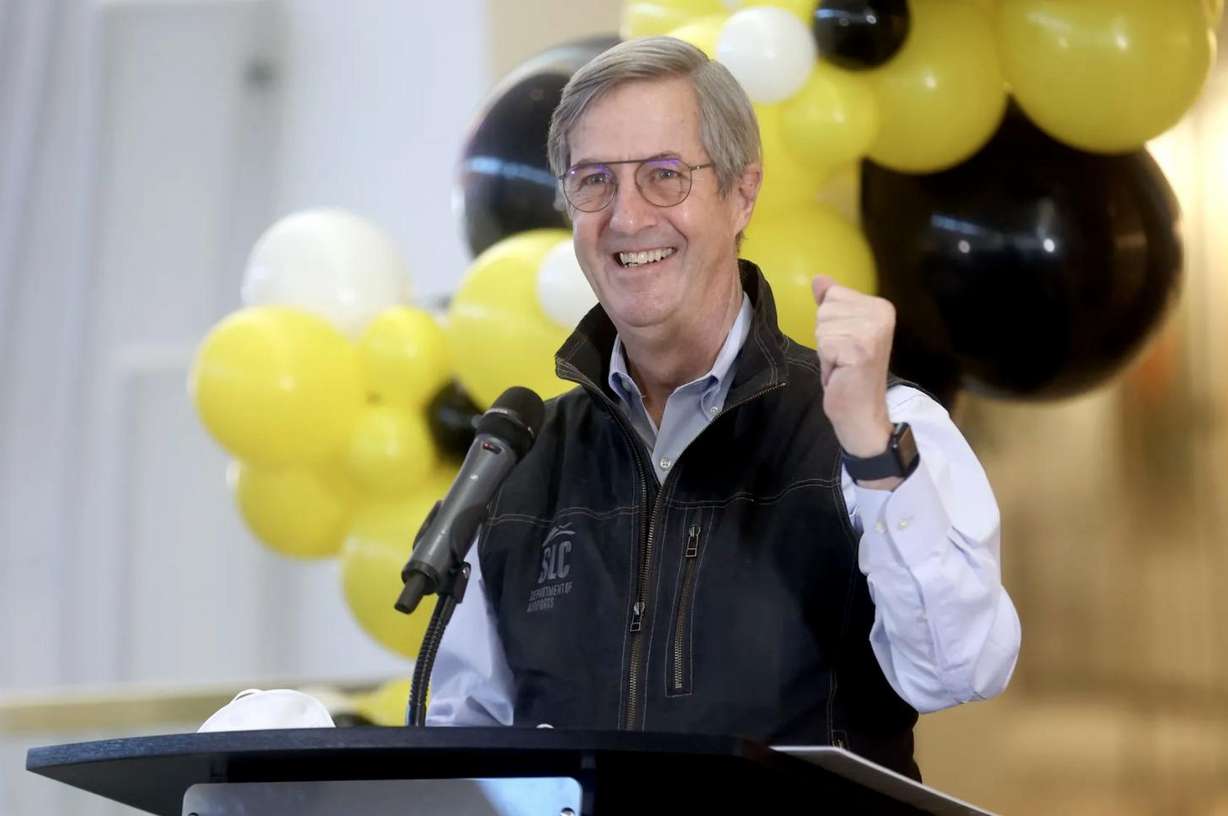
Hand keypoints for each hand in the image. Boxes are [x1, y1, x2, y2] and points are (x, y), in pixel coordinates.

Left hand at [811, 275, 894, 456]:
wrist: (862, 411)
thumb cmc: (849, 373)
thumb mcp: (841, 331)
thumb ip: (832, 303)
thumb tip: (819, 278)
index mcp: (881, 306)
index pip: (833, 295)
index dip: (831, 323)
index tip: (845, 344)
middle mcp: (881, 314)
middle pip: (825, 309)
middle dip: (826, 336)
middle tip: (843, 357)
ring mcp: (873, 331)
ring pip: (822, 326)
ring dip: (826, 350)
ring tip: (843, 364)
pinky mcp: (861, 348)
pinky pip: (824, 343)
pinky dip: (826, 361)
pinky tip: (842, 371)